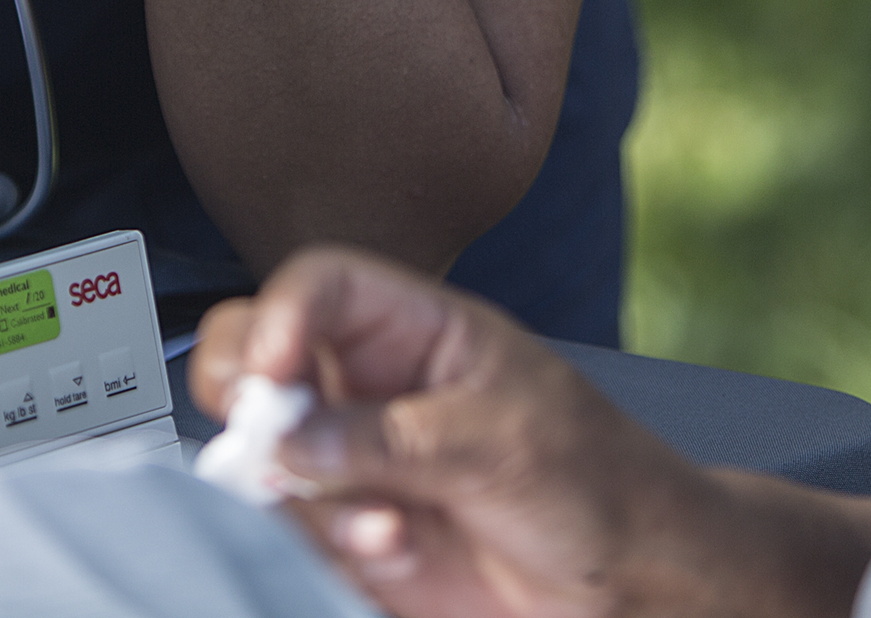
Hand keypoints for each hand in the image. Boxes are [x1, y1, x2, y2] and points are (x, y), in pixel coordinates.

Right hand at [192, 247, 727, 617]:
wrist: (631, 582)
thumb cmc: (595, 479)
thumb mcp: (502, 442)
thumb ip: (391, 438)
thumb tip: (289, 439)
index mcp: (414, 330)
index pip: (322, 287)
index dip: (282, 315)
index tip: (268, 372)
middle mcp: (370, 385)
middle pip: (257, 356)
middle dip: (240, 393)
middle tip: (261, 437)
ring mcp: (355, 459)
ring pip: (264, 454)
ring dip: (302, 493)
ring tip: (380, 524)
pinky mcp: (352, 528)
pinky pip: (296, 530)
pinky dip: (329, 545)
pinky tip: (394, 549)